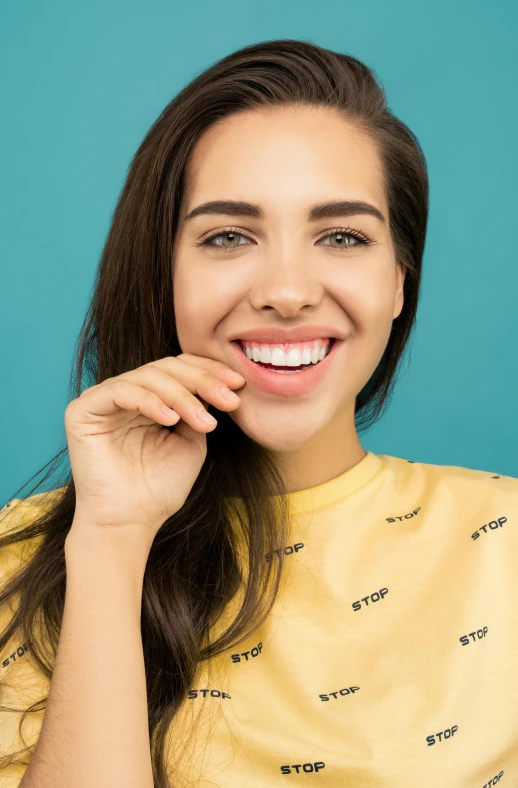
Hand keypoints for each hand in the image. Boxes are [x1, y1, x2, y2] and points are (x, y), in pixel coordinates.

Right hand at [64, 354, 244, 546]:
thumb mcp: (192, 441)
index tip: (240, 385)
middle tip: (228, 400)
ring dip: (182, 396)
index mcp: (149, 399)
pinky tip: (171, 420)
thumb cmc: (159, 488)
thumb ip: (200, 408)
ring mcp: (103, 399)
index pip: (179, 369)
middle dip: (202, 381)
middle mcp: (125, 394)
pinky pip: (121, 391)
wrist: (130, 522)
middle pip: (166, 367)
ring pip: (148, 376)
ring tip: (203, 422)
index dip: (210, 371)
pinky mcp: (83, 410)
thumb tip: (220, 382)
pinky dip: (151, 401)